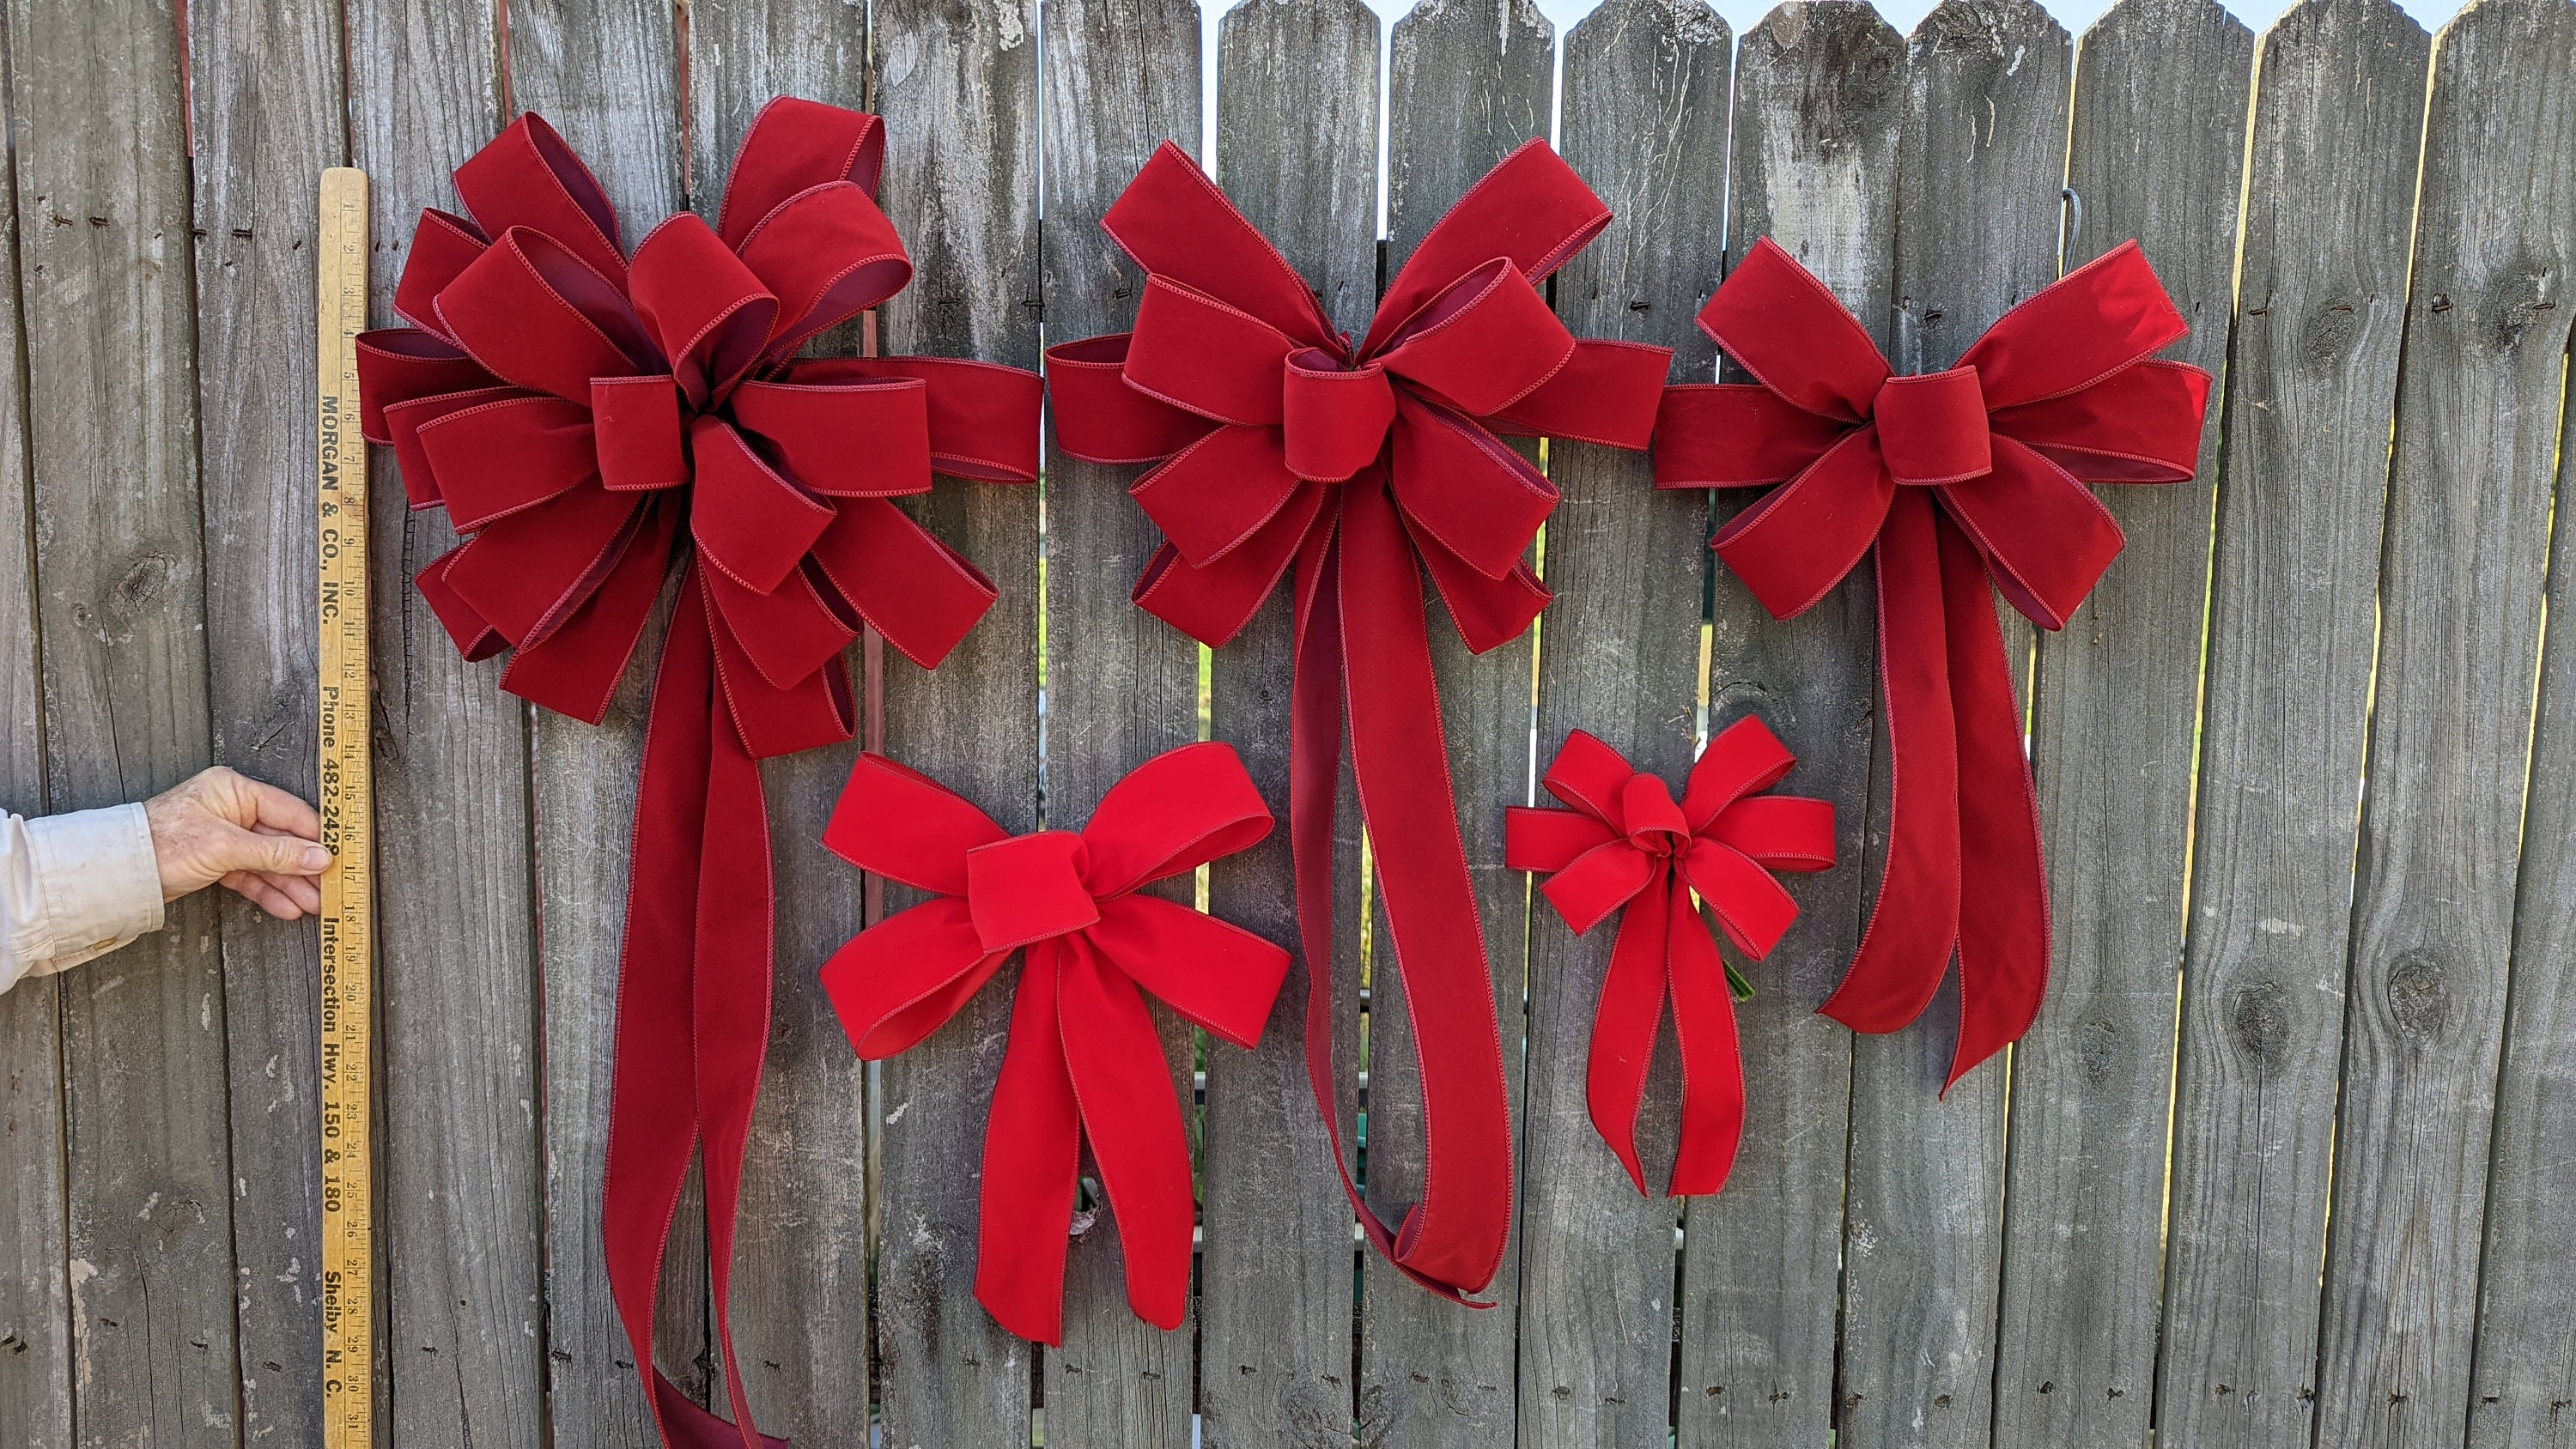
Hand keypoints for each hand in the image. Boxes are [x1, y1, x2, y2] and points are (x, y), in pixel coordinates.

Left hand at [144, 766, 331, 920]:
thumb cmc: (162, 844)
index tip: (340, 857)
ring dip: (292, 885)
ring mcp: (226, 838)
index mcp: (235, 791)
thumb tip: (319, 858)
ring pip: (269, 862)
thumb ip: (276, 854)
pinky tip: (288, 907)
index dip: (315, 837)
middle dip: (305, 868)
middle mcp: (233, 811)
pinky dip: (269, 892)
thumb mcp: (225, 847)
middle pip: (281, 841)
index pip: (289, 813)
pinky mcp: (218, 862)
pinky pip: (252, 876)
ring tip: (315, 905)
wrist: (118, 874)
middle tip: (331, 888)